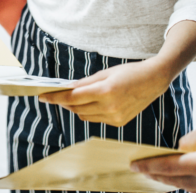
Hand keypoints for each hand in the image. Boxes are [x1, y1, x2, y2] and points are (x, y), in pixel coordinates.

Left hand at [39, 59, 170, 126]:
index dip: (55, 97)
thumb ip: (85, 83)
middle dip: (63, 102)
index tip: (42, 96)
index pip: (73, 98)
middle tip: (54, 94)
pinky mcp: (119, 123)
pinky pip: (96, 119)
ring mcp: (116, 117)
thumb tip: (68, 89)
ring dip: (75, 108)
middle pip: (77, 108)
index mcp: (106, 91)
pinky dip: (89, 112)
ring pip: (85, 116)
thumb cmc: (128, 72)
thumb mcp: (105, 73)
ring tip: (70, 99)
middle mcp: (110, 107)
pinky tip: (88, 103)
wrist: (153, 81)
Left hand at [131, 119, 195, 192]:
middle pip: (175, 181)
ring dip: (170, 181)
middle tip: (139, 170)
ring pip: (187, 189)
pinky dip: (188, 185)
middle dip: (155, 175)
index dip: (148, 166)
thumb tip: (175, 152)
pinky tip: (178, 179)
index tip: (133, 165)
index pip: (168, 167)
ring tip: (155, 174)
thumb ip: (189, 141)